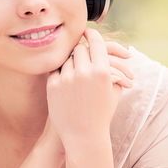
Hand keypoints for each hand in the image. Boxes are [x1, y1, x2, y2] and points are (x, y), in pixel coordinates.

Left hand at [46, 29, 133, 147]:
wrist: (84, 136)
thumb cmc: (102, 113)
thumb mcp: (114, 90)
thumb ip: (112, 68)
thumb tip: (107, 51)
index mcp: (102, 71)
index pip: (96, 42)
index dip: (92, 35)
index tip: (88, 32)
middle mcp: (84, 72)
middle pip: (79, 48)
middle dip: (81, 50)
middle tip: (81, 50)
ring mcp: (67, 79)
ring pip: (66, 59)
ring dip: (70, 61)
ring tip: (74, 67)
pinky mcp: (53, 86)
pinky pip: (56, 70)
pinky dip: (61, 72)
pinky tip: (65, 78)